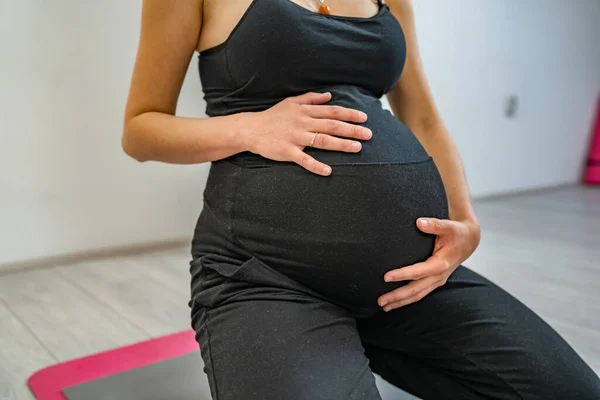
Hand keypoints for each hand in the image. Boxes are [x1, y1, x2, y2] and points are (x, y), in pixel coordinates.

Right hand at [241, 92, 372, 175]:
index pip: (331, 112)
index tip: (364, 118)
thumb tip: (329, 95)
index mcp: (305, 111)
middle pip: (331, 126)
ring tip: (357, 148)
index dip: (349, 114)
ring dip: (341, 144)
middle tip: (369, 134)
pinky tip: (328, 171)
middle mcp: (303, 123)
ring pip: (322, 141)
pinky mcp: (287, 151)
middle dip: (351, 130)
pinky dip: (316, 165)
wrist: (251, 129)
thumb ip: (311, 99)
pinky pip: (304, 159)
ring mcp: (296, 138)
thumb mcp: (291, 102)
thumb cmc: (273, 116)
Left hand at [378, 217, 480, 311]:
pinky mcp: (434, 281)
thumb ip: (434, 224)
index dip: (402, 275)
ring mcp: (437, 281)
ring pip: (417, 295)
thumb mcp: (449, 226)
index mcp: (441, 263)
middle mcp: (439, 275)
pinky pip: (419, 293)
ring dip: (400, 301)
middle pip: (416, 290)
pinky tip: (394, 302)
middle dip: (397, 296)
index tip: (386, 277)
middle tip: (380, 300)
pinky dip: (407, 299)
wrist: (469, 241)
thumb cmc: (457, 232)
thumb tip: (419, 222)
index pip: (419, 272)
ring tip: (383, 306)